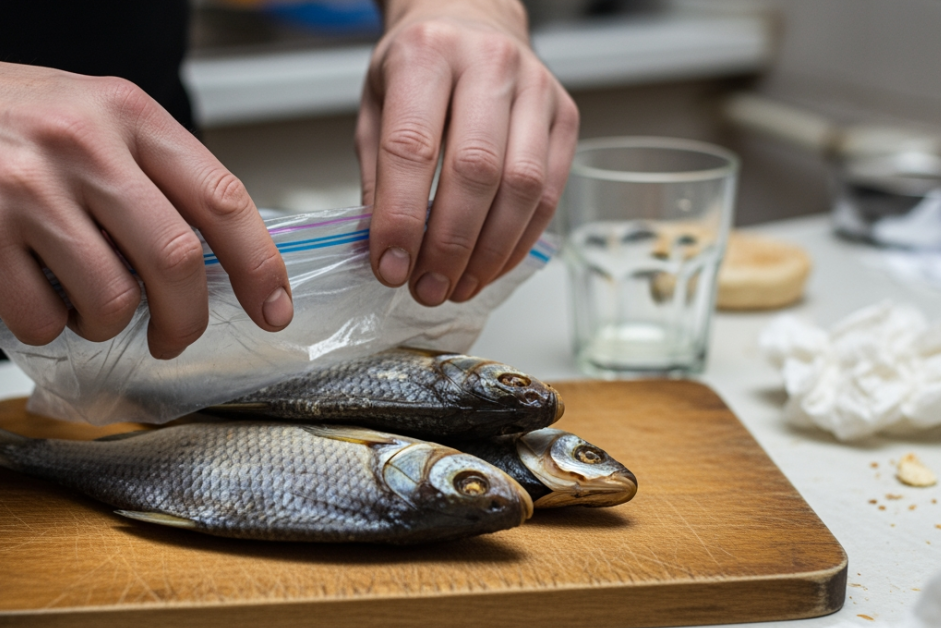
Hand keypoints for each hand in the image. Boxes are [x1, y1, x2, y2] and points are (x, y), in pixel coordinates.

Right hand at [0, 12, 292, 359]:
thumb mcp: (77, 117)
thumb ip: (143, 175)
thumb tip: (209, 256)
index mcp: (123, 112)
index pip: (221, 196)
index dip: (259, 263)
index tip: (273, 307)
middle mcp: (82, 144)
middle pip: (177, 259)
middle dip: (189, 317)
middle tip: (177, 336)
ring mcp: (26, 189)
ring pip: (113, 297)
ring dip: (109, 324)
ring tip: (83, 307)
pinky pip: (42, 317)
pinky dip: (47, 327)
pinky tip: (29, 299)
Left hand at [357, 0, 578, 304]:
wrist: (471, 20)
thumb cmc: (420, 66)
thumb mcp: (375, 107)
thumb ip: (377, 177)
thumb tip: (385, 252)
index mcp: (427, 54)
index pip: (412, 146)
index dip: (401, 217)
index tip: (390, 266)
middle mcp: (488, 64)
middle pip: (476, 170)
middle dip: (450, 244)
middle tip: (427, 287)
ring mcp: (536, 89)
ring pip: (522, 188)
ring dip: (489, 252)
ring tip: (458, 285)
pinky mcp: (565, 117)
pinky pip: (549, 194)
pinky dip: (519, 241)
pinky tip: (490, 265)